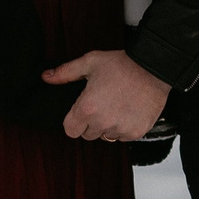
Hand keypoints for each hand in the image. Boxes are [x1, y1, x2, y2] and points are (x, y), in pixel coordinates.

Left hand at [43, 49, 170, 141]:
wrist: (153, 68)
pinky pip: (123, 137)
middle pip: (88, 134)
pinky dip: (124, 127)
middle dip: (91, 122)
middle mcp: (102, 122)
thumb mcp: (90, 62)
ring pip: (106, 136)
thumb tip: (46, 77)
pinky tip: (129, 109)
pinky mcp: (135, 133)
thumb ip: (66, 72)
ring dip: (108, 126)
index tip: (82, 111)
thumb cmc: (121, 64)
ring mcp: (120, 129)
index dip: (74, 121)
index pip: (70, 131)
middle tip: (102, 103)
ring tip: (117, 104)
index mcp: (87, 108)